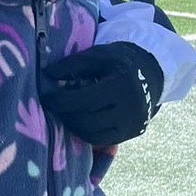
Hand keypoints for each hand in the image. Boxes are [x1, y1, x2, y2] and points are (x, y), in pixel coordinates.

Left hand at [39, 42, 164, 145]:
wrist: (150, 72)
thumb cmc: (117, 61)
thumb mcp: (97, 55)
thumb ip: (72, 63)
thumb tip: (47, 74)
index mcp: (122, 84)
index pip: (84, 100)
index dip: (60, 101)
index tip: (45, 98)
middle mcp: (130, 107)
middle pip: (87, 120)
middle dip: (65, 115)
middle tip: (52, 107)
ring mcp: (133, 123)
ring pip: (93, 134)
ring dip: (73, 126)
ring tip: (64, 113)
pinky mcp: (132, 133)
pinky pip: (103, 140)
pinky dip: (86, 133)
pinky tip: (78, 121)